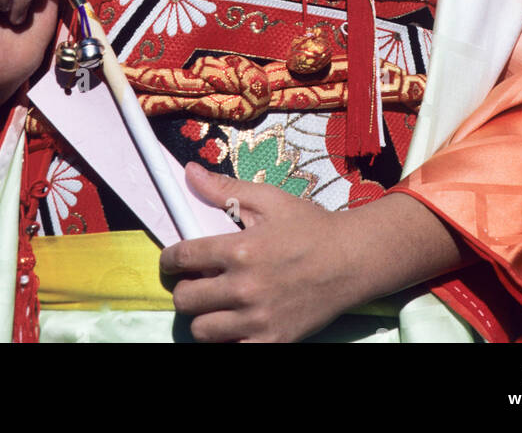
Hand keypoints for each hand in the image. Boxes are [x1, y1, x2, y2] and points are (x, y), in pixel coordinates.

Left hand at [159, 163, 364, 342]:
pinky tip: (236, 322)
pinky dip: (227, 338)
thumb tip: (190, 172)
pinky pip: (231, 350)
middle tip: (197, 281)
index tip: (171, 260)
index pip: (183, 258)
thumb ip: (225, 189)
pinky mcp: (273, 342)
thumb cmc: (310, 227)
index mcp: (240, 250)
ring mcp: (258, 320)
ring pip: (202, 331)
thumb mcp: (269, 200)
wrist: (352, 260)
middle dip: (184, 288)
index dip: (169, 259)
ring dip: (202, 316)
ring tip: (215, 304)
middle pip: (185, 300)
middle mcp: (244, 288)